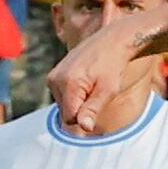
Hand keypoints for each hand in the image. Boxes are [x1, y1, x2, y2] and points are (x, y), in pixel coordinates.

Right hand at [48, 13, 144, 132]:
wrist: (112, 41)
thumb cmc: (113, 66)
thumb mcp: (107, 90)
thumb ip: (93, 109)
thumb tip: (84, 128)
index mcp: (68, 83)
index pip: (70, 118)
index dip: (85, 118)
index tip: (97, 104)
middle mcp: (56, 79)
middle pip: (66, 113)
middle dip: (81, 110)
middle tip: (97, 93)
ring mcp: (53, 76)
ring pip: (64, 106)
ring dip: (78, 103)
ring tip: (92, 85)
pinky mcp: (54, 74)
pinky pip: (63, 96)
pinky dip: (74, 95)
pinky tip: (86, 82)